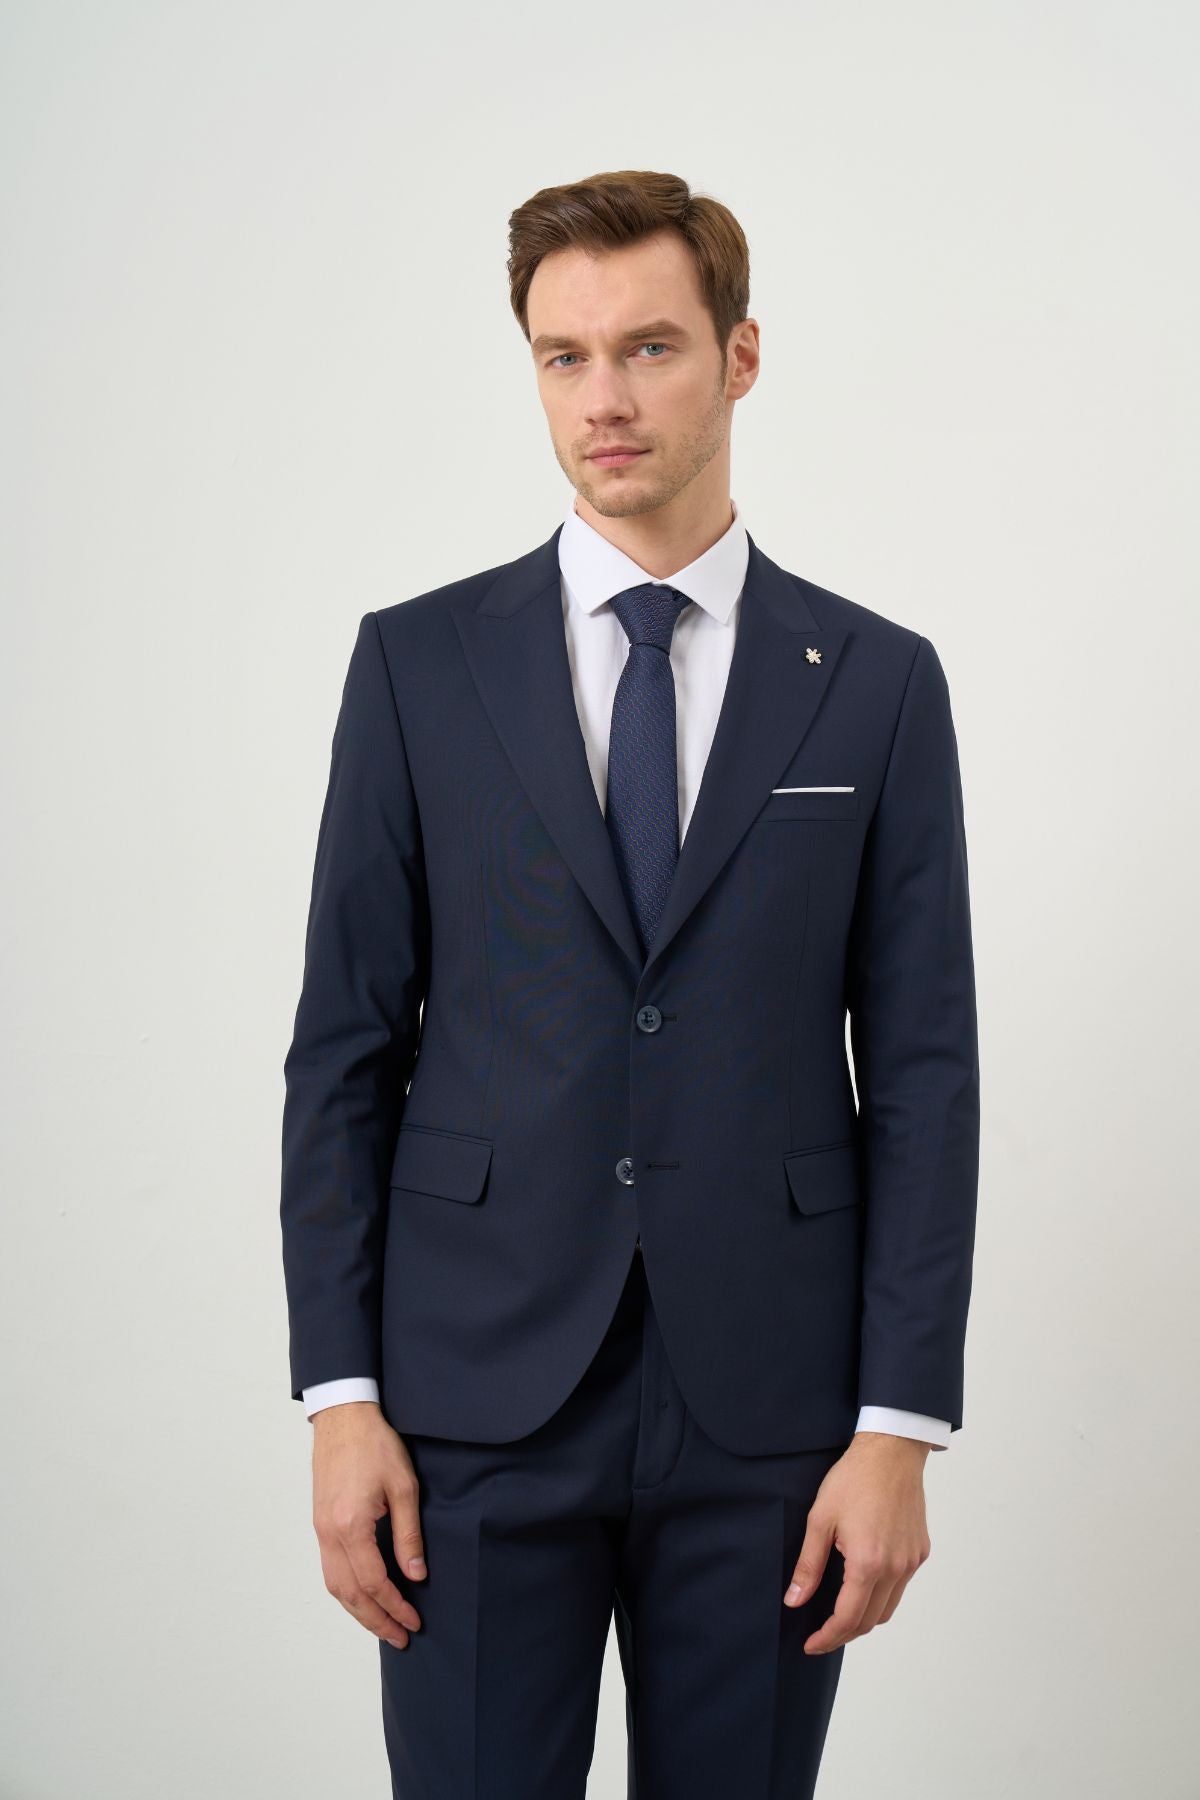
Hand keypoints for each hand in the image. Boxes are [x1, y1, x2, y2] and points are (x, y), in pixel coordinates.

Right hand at [311, 1402, 426, 1651]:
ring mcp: (320, 1529)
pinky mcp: (320, 1522)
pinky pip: (330, 1568)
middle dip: (376, 1620)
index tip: (414, 1620)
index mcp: (351, 1525)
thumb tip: (416, 1574)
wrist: (343, 1416)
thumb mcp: (404, 1486)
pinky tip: (363, 1595)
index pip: (373, 1583)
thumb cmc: (375, 1444)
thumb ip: (409, 1534)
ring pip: (335, 1585)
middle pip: (349, 1594)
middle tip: (400, 1637)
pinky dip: (346, 1590)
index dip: (395, 1606)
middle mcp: (329, 1533)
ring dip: (358, 1610)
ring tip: (383, 1624)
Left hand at [783, 1432, 932, 1653]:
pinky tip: (864, 1584)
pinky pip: (901, 1586)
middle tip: (821, 1633)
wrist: (891, 1451)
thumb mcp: (820, 1519)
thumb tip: (794, 1601)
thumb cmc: (853, 1479)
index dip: (828, 1637)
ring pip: (888, 1607)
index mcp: (869, 1563)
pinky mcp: (920, 1551)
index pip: (848, 1618)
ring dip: (865, 1617)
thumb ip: (808, 1565)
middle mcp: (896, 1568)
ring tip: (840, 1614)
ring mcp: (911, 1560)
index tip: (810, 1644)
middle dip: (844, 1633)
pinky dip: (882, 1595)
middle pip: (870, 1620)